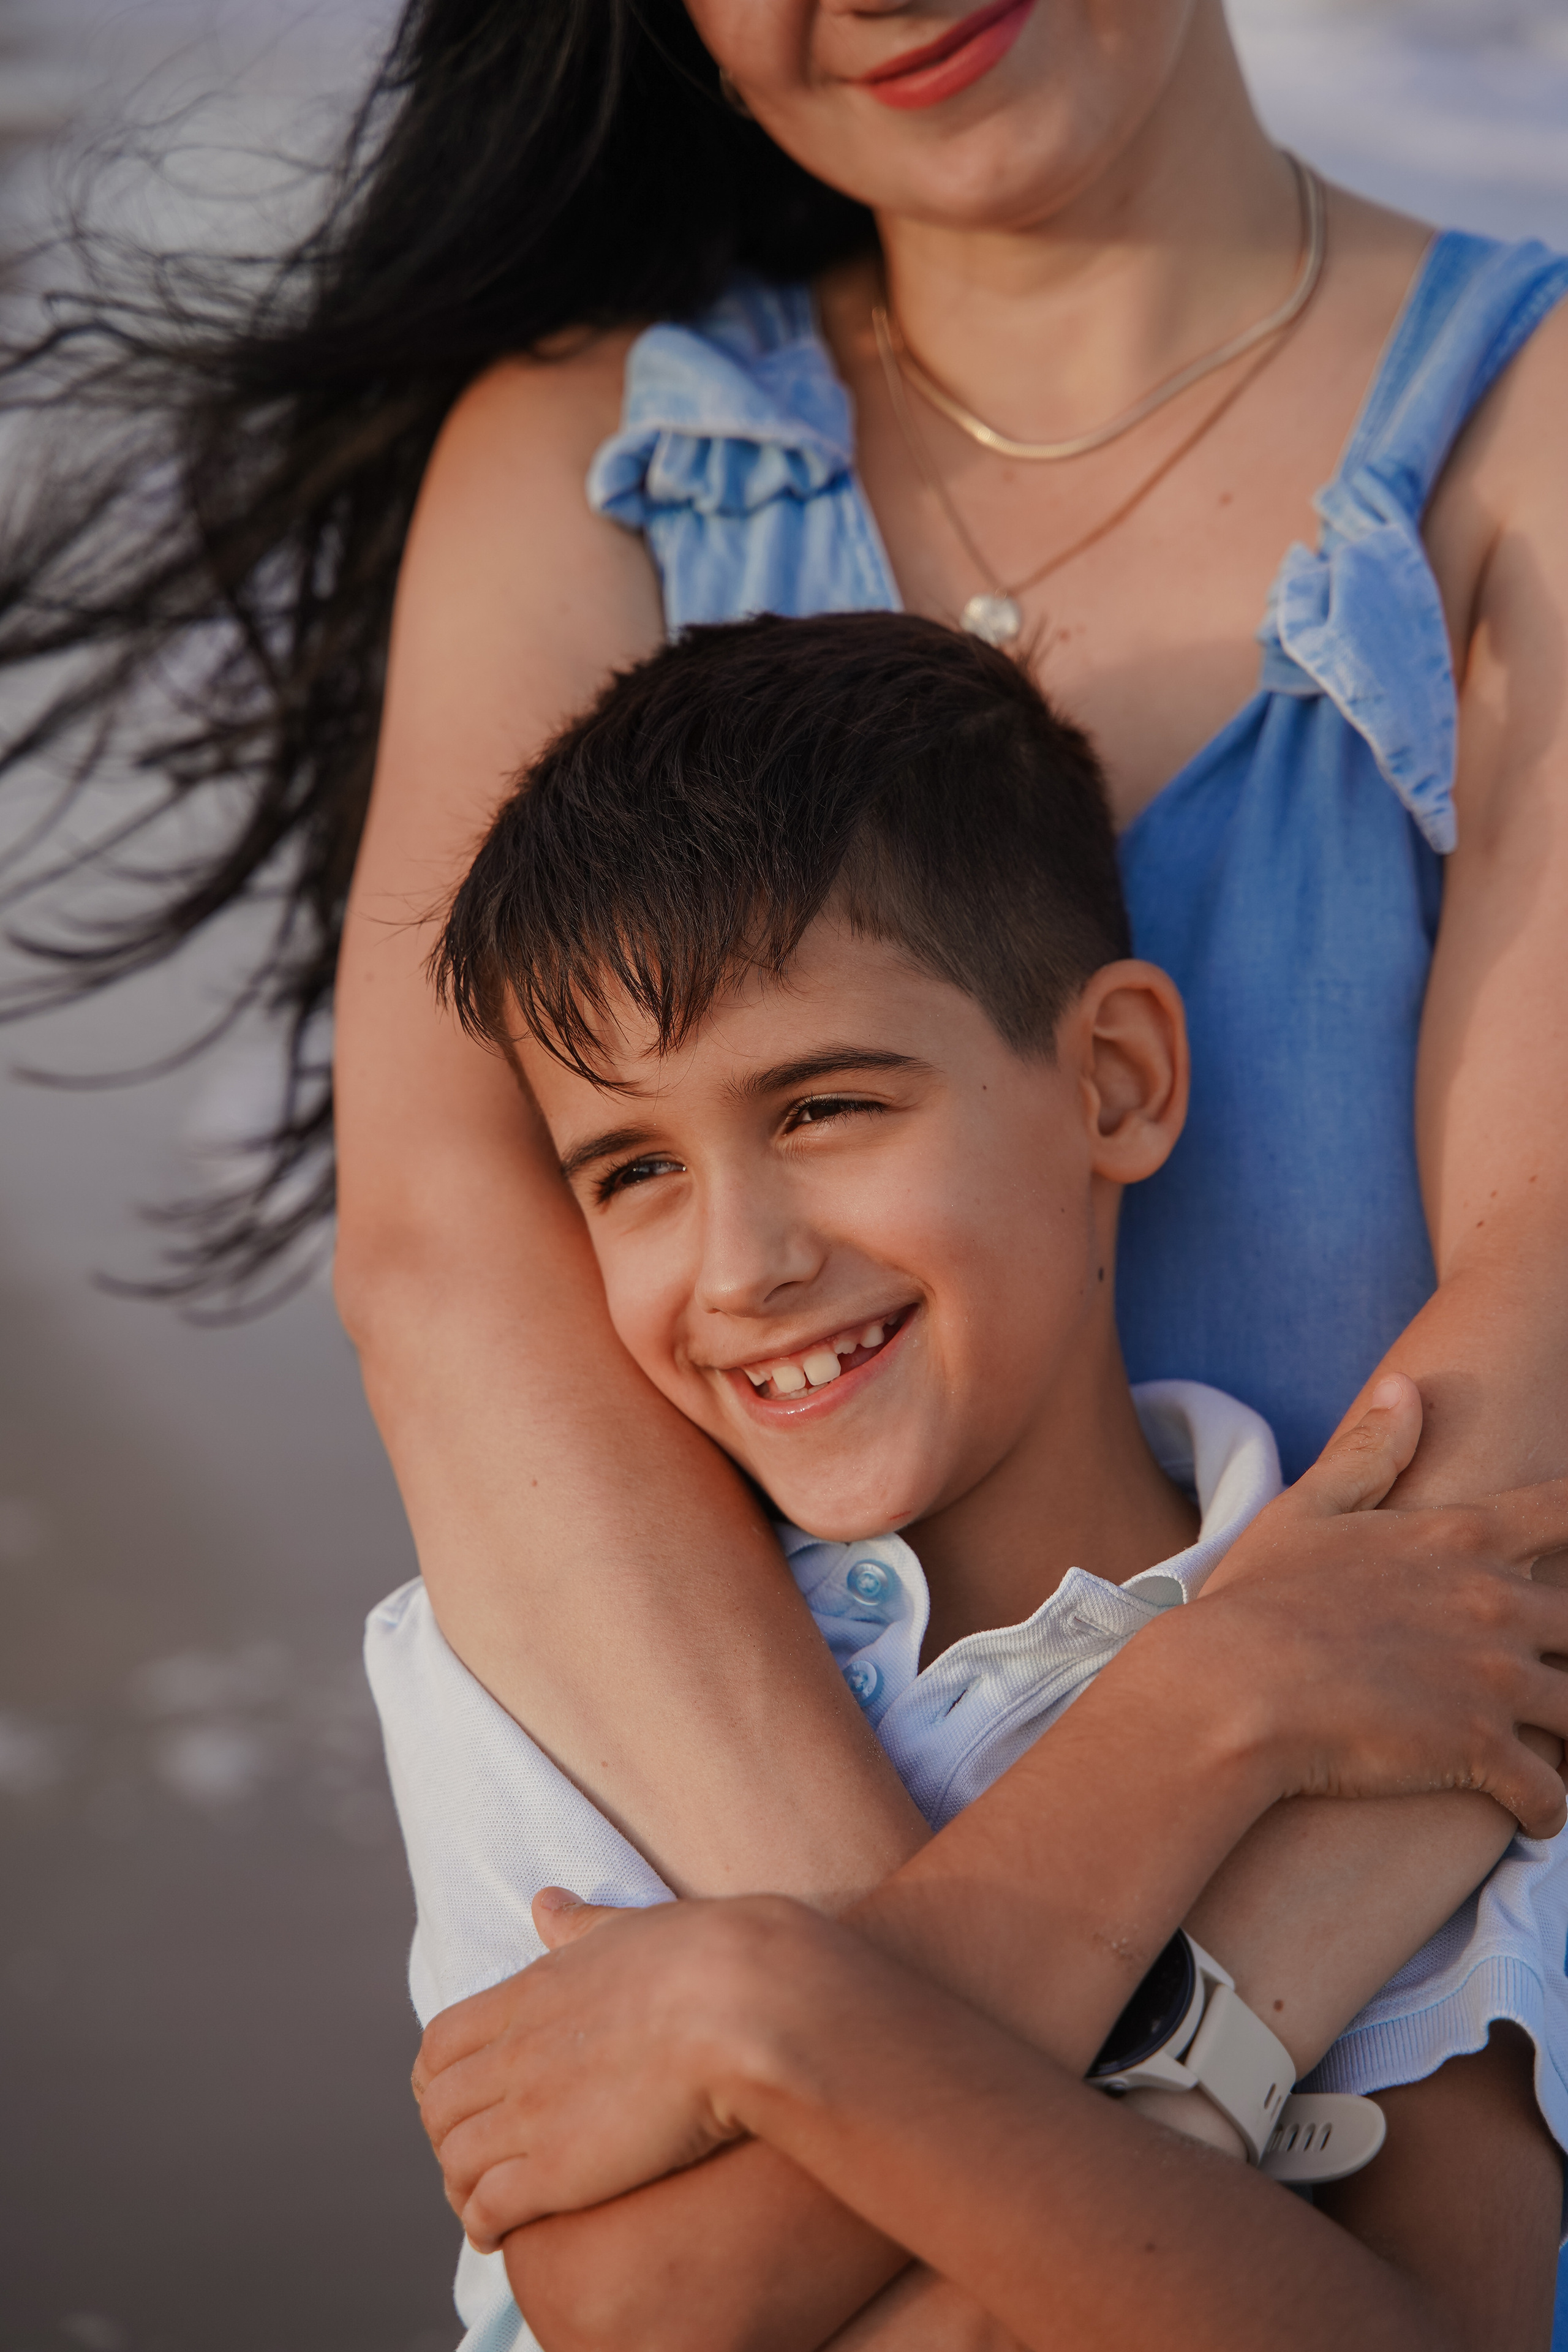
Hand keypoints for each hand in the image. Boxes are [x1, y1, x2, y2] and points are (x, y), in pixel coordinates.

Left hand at [414, 1887, 806, 2249]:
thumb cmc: (708, 1960)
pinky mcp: (557, 2170)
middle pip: (438, 2104)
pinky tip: (498, 2234)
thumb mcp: (630, 1927)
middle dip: (445, 2135)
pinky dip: (482, 2224)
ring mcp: (532, 2112)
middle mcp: (518, 2052)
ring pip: (453, 2159)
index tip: (456, 2099)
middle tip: (470, 2158)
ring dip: (459, 2185)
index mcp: (533, 1993)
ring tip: (480, 2205)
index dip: (437, 2079)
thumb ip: (581, 1925)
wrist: (745, 2007)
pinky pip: (487, 2207)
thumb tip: (545, 1903)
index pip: (442, 2042)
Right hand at [1166, 1373, 1567, 1832]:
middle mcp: (1493, 1602)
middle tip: (1543, 1670)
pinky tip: (1526, 1808)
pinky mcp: (1481, 1751)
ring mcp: (1493, 1678)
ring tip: (1546, 1747)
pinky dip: (1547, 1805)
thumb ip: (1368, 1450)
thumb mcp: (1305, 1510)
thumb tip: (1407, 1386)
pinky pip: (1551, 1792)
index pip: (1563, 1513)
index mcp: (1457, 1538)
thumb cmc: (1254, 1602)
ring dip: (1565, 1732)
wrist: (1227, 1692)